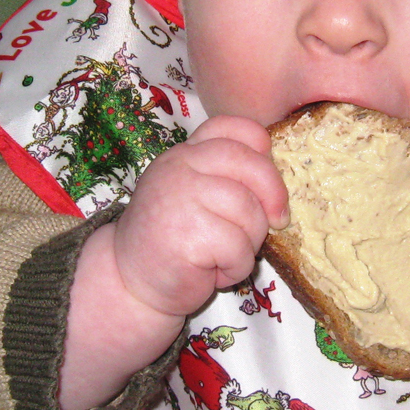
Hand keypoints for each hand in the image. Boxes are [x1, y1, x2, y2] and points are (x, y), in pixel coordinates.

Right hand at [112, 115, 288, 316]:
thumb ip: (227, 177)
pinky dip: (237, 266)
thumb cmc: (176, 240)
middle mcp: (180, 167)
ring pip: (249, 210)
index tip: (266, 179)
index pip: (232, 127)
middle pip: (250, 164)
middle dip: (273, 195)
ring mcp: (180, 198)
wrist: (131, 282)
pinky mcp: (186, 234)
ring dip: (251, 242)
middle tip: (277, 221)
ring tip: (229, 254)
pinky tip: (216, 272)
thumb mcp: (197, 195)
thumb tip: (277, 185)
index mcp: (185, 153)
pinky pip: (238, 246)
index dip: (261, 148)